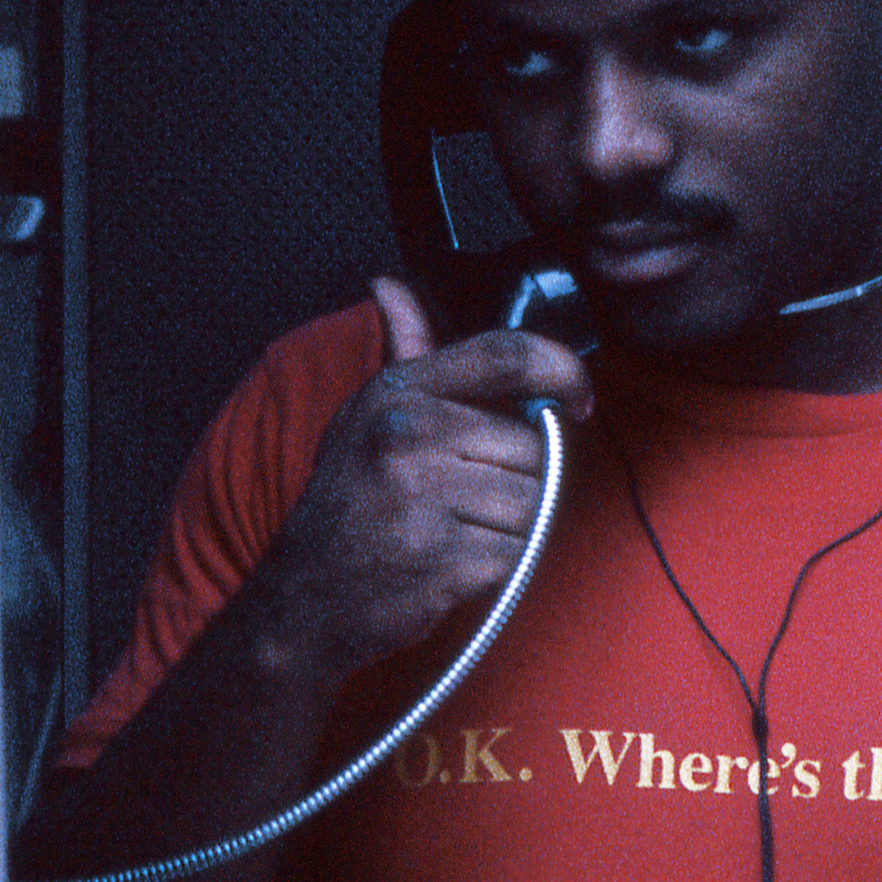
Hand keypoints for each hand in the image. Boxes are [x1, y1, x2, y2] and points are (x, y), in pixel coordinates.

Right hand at [257, 277, 592, 684]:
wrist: (303, 596)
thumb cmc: (347, 502)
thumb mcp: (364, 416)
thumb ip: (403, 353)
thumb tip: (391, 285)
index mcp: (397, 392)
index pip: (507, 354)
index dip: (562, 371)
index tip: (578, 400)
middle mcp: (408, 434)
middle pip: (533, 447)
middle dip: (517, 480)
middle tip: (463, 501)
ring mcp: (423, 497)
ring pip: (534, 504)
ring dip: (511, 528)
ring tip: (455, 532)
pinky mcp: (443, 558)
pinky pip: (520, 554)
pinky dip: (499, 568)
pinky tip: (451, 565)